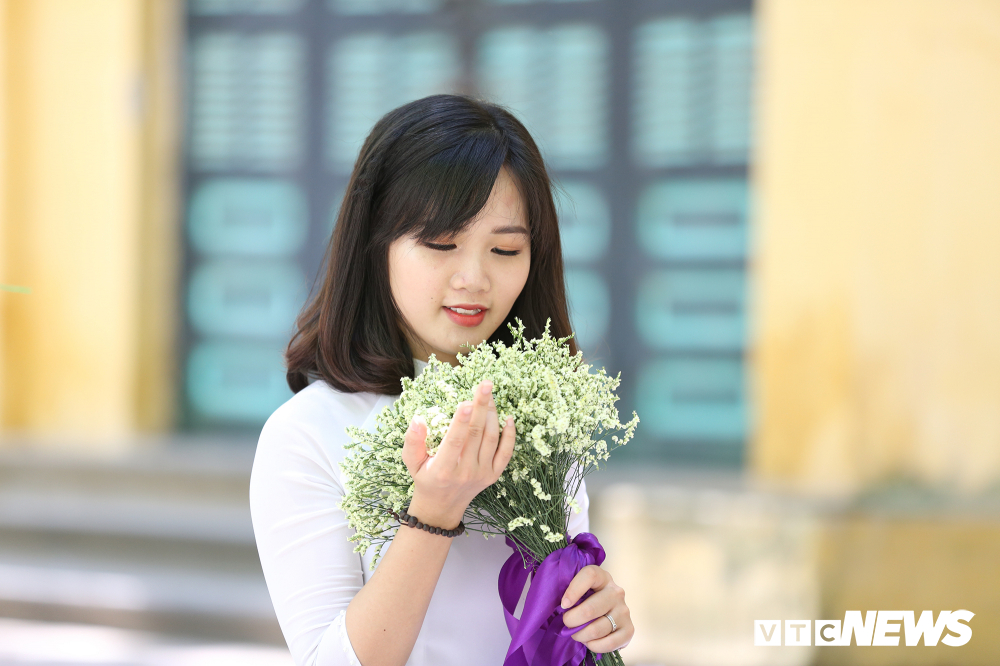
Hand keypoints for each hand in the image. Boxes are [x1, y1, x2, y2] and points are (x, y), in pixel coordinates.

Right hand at [401, 380, 515, 528]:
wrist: (442, 506)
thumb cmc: (425, 478)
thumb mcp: (411, 463)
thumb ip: (412, 441)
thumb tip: (418, 419)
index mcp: (444, 469)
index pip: (454, 441)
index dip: (461, 422)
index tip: (467, 402)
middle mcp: (466, 472)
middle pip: (476, 434)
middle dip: (482, 407)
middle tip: (486, 384)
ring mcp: (482, 474)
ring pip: (491, 439)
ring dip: (492, 415)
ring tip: (489, 395)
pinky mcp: (493, 475)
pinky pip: (506, 453)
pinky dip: (510, 435)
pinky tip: (508, 417)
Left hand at [561, 565, 632, 653]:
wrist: (609, 613)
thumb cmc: (588, 599)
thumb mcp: (580, 590)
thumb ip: (571, 593)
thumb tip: (561, 607)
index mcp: (603, 577)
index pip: (590, 575)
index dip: (574, 589)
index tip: (563, 605)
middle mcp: (616, 592)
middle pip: (589, 610)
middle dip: (571, 620)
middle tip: (566, 623)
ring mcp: (624, 611)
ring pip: (596, 629)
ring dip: (580, 635)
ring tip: (577, 633)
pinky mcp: (629, 630)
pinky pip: (607, 644)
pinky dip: (593, 646)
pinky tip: (589, 641)